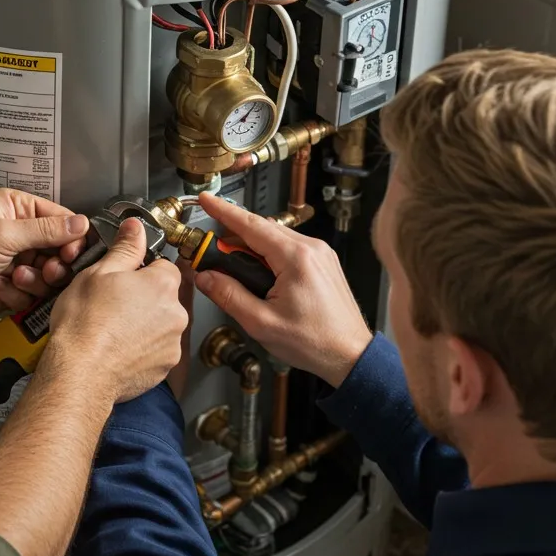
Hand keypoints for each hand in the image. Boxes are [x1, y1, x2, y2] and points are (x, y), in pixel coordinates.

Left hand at [0, 189, 89, 323]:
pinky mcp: (11, 290)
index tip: (73, 253)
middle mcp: (19, 235)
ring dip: (35, 281)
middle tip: (48, 270)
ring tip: (14, 277)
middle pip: (60, 252)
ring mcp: (16, 263)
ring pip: (48, 277)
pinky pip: (31, 295)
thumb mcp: (3, 233)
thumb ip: (46, 231)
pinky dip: (18, 294)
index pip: (61, 220)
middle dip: (55, 264)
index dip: (72, 238)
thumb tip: (82, 223)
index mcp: (17, 210)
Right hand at [43, 219, 188, 402]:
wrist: (79, 372)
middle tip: (112, 303)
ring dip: (143, 324)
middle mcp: (175, 313)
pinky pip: (156, 350)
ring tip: (112, 329)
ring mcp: (172, 343)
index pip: (163, 266)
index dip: (140, 270)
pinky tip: (117, 348)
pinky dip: (141, 349)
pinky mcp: (164, 367)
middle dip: (143, 298)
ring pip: (160, 324)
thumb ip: (124, 248)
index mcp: (162, 284)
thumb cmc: (84, 324)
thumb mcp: (98, 272)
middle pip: (163, 297)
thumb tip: (135, 229)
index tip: (123, 278)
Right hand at [193, 193, 370, 385]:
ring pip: (275, 238)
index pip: (251, 225)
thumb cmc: (314, 342)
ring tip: (235, 271)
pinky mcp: (323, 263)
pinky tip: (259, 275)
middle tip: (211, 256)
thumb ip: (229, 295)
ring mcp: (320, 254)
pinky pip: (289, 247)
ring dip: (251, 247)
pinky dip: (269, 254)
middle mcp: (311, 248)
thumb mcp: (261, 323)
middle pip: (262, 229)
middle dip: (233, 238)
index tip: (206, 200)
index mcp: (296, 258)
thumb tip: (205, 277)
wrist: (349, 355)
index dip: (223, 211)